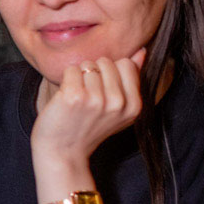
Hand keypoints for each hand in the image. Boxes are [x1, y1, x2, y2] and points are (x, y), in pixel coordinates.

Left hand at [31, 49, 144, 167]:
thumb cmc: (86, 127)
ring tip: (76, 101)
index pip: (126, 64)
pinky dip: (65, 80)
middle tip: (86, 98)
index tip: (102, 92)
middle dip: (93, 73)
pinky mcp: (74, 97)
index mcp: (134, 105)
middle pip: (105, 62)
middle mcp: (118, 103)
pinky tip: (65, 98)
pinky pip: (71, 70)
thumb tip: (141, 50)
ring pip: (87, 65)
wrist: (62, 153)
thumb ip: (131, 78)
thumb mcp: (117, 108)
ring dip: (78, 78)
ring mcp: (96, 100)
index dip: (109, 73)